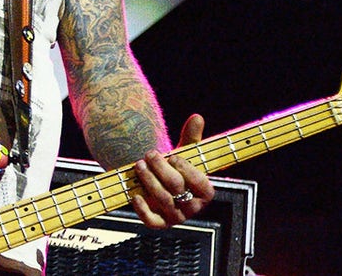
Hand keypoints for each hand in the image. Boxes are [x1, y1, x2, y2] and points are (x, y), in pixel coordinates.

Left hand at [130, 113, 214, 227]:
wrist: (160, 183)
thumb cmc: (176, 167)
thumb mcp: (185, 152)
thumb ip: (191, 137)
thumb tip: (197, 117)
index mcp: (206, 192)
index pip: (200, 183)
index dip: (187, 169)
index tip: (173, 156)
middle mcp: (193, 207)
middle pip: (177, 188)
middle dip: (161, 169)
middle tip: (149, 154)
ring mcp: (177, 217)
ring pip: (163, 200)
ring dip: (148, 180)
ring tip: (139, 164)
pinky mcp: (160, 223)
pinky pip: (152, 221)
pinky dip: (142, 209)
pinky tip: (135, 194)